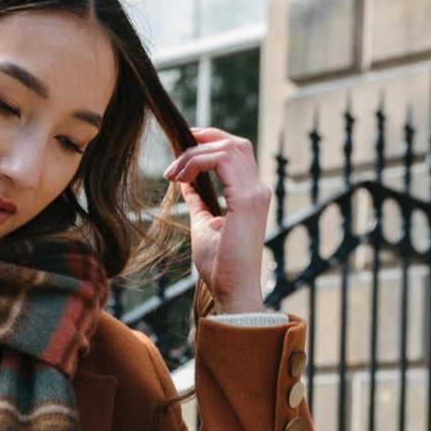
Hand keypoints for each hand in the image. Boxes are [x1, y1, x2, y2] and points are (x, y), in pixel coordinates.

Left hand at [163, 127, 272, 312]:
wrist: (233, 291)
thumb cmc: (220, 266)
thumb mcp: (203, 224)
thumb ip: (198, 200)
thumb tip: (185, 182)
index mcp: (251, 194)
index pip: (235, 152)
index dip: (208, 143)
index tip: (180, 151)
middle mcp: (258, 189)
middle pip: (234, 143)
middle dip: (202, 139)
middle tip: (173, 156)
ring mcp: (255, 193)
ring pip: (226, 148)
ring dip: (193, 154)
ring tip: (172, 173)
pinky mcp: (246, 200)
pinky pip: (221, 161)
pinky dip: (197, 162)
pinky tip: (180, 177)